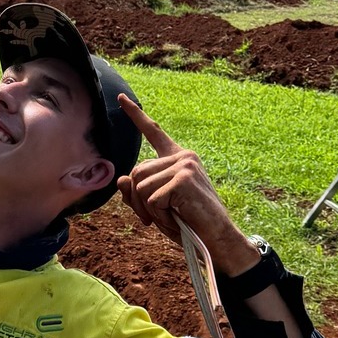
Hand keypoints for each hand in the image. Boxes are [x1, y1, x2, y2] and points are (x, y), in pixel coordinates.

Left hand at [115, 94, 257, 276]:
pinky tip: (178, 218)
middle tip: (156, 219)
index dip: (135, 115)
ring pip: (140, 187)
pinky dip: (159, 216)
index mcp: (178, 158)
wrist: (217, 239)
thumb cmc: (188, 223)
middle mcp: (183, 156)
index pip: (153, 132)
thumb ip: (138, 192)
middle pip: (137, 172)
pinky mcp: (183, 179)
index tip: (121, 98)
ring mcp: (184, 165)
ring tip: (171, 218)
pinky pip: (152, 200)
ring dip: (149, 210)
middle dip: (138, 202)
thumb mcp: (157, 206)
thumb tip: (123, 179)